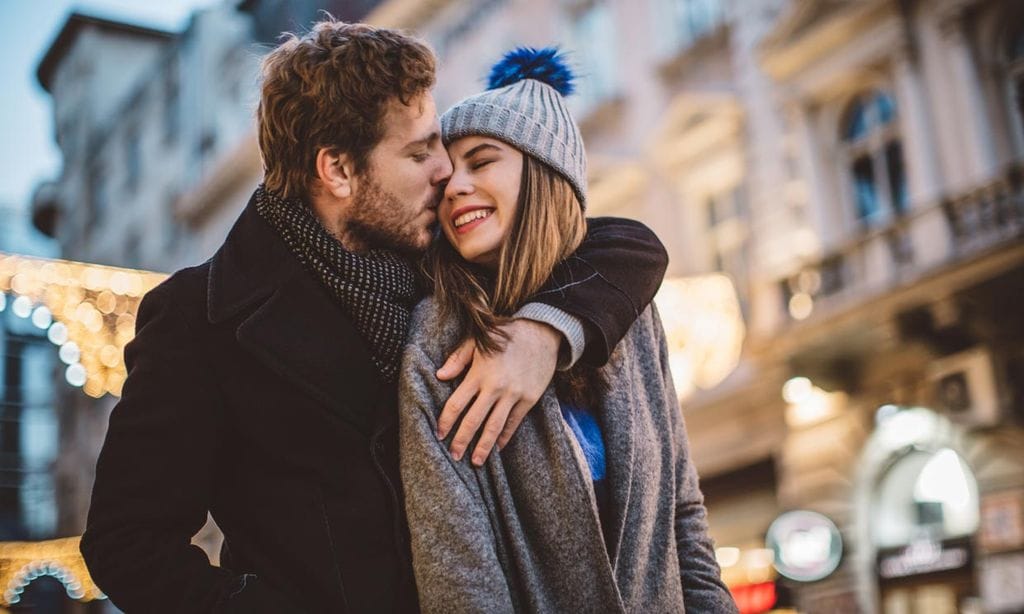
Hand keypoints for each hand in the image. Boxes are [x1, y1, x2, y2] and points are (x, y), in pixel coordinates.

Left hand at [436, 319, 559, 465]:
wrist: (542, 331)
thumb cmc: (506, 333)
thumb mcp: (478, 340)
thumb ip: (458, 358)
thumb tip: (440, 376)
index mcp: (479, 373)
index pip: (456, 404)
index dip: (446, 421)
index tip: (439, 435)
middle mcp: (495, 387)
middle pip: (473, 421)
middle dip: (461, 441)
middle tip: (453, 456)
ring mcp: (514, 394)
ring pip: (495, 427)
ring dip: (483, 447)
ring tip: (475, 462)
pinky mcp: (530, 398)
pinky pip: (514, 422)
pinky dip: (505, 436)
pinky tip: (497, 447)